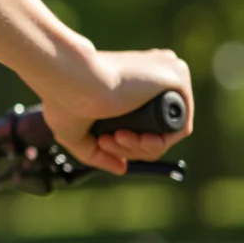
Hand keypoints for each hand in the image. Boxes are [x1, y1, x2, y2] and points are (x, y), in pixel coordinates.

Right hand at [37, 49, 193, 175]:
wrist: (69, 77)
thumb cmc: (63, 97)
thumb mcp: (75, 132)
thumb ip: (97, 152)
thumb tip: (122, 168)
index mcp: (132, 80)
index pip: (142, 123)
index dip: (124, 144)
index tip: (101, 141)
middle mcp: (153, 74)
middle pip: (154, 131)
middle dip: (130, 148)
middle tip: (106, 142)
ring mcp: (167, 74)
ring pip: (166, 133)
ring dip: (139, 148)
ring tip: (115, 138)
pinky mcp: (178, 78)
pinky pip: (180, 127)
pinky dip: (158, 143)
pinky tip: (136, 138)